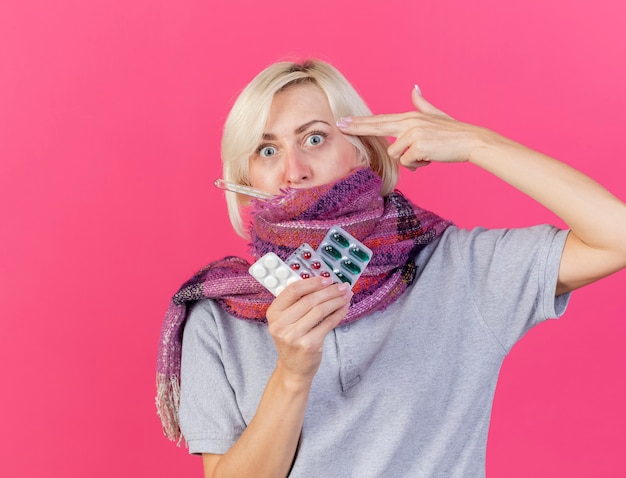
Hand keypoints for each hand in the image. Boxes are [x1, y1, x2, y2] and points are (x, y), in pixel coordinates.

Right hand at [266, 277, 351, 384]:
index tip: (326, 278)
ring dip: (336, 301)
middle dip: (329, 291)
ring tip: (346, 295)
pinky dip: (338, 313)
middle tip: (342, 286)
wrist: (293, 368)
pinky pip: (327, 324)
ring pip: (320, 311)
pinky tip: (344, 308)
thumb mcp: (286, 320)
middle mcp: (280, 325)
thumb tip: (323, 283)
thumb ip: (297, 302)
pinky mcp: (309, 345)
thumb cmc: (292, 339)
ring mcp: (294, 336)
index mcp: (273, 313)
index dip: (311, 282)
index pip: (292, 290)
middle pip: (309, 300)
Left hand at [337, 86, 487, 170]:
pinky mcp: (418, 146)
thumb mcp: (435, 115)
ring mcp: (413, 133)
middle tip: (339, 126)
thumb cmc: (452, 132)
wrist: (470, 141)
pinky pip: (408, 162)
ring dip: (410, 159)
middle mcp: (409, 122)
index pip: (379, 120)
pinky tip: (430, 157)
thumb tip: (415, 88)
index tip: (343, 121)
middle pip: (377, 127)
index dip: (360, 122)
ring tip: (426, 154)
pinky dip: (419, 164)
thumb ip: (421, 103)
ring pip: (396, 154)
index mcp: (409, 117)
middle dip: (357, 127)